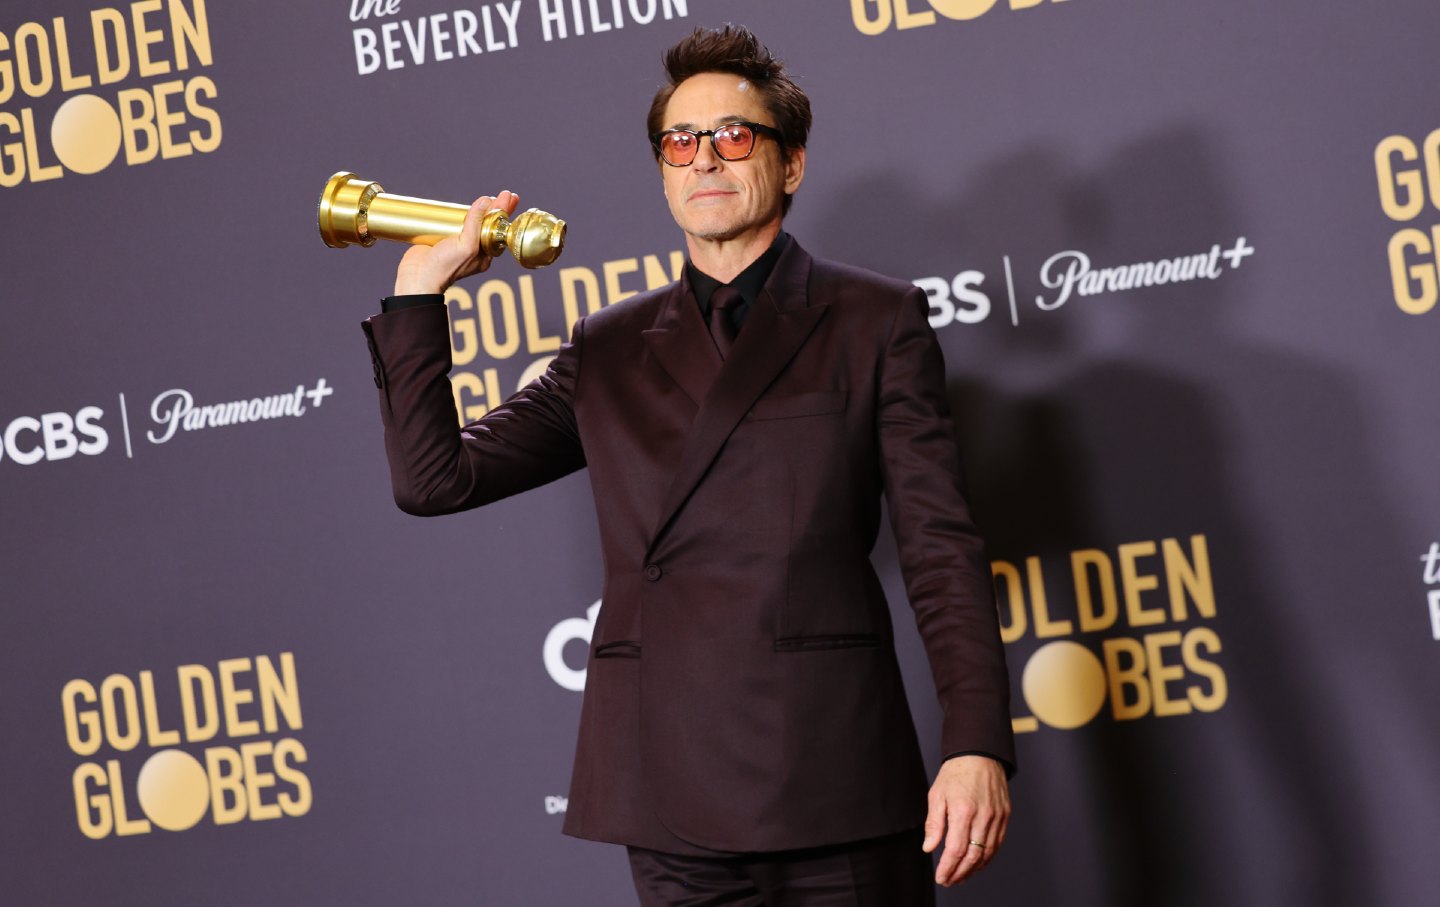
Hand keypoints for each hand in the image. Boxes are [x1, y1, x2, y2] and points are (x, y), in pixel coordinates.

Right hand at [392, 190, 520, 294]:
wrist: (417, 277)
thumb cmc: (445, 267)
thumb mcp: (467, 246)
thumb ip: (476, 224)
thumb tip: (486, 201)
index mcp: (484, 254)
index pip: (499, 229)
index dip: (505, 212)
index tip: (511, 197)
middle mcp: (474, 249)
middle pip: (488, 224)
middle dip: (497, 209)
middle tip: (507, 193)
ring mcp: (458, 244)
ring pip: (472, 224)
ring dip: (480, 210)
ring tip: (488, 197)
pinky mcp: (443, 240)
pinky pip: (454, 224)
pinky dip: (460, 215)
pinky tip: (462, 207)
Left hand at [921, 754, 1009, 886]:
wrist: (980, 755)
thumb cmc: (955, 774)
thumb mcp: (937, 795)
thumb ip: (934, 824)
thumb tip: (929, 848)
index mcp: (963, 810)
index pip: (956, 849)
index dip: (948, 867)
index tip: (941, 877)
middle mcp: (983, 816)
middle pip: (973, 856)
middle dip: (960, 873)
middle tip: (949, 880)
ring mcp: (997, 817)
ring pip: (987, 853)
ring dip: (973, 869)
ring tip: (961, 876)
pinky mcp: (1005, 816)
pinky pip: (997, 843)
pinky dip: (987, 857)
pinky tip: (977, 863)